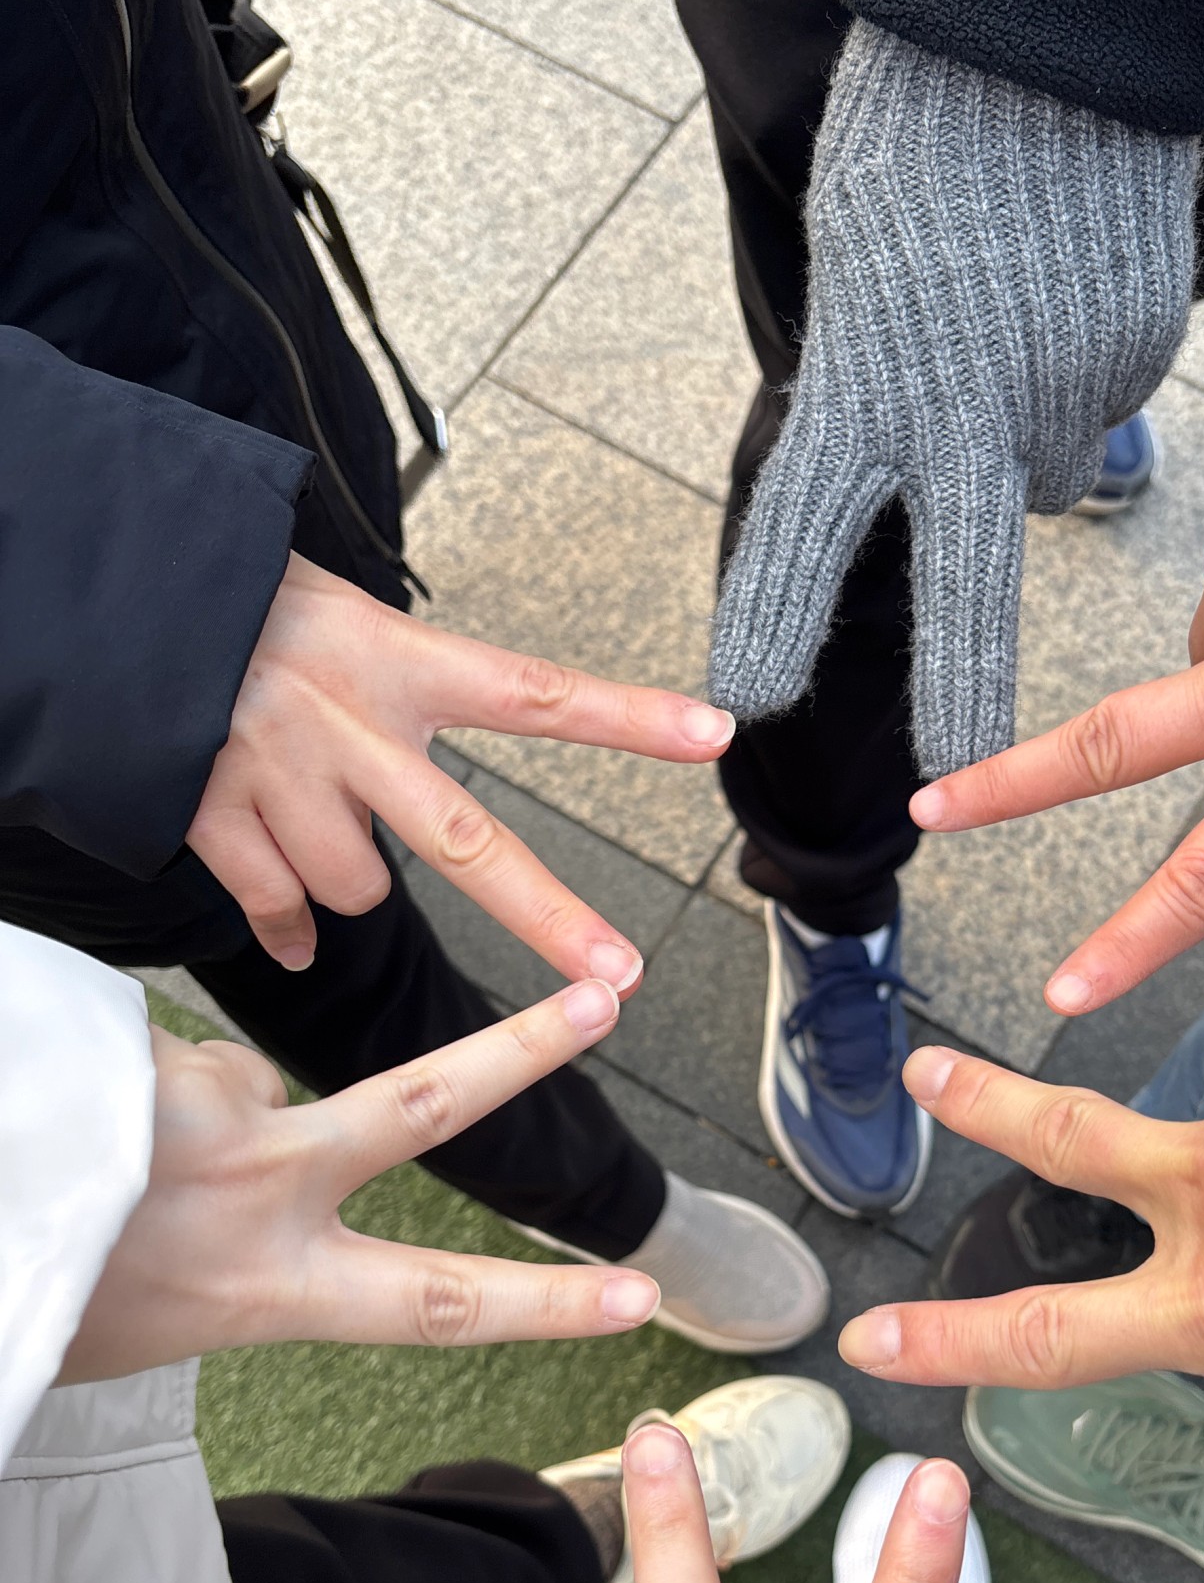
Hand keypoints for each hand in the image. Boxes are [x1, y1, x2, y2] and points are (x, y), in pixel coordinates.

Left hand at [58, 980, 659, 1381]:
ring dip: (192, 1104)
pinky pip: (161, 1059)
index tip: (640, 1292)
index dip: (551, 1301)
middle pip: (421, 1107)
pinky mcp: (144, 1060)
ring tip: (103, 1153)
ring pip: (243, 1075)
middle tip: (602, 995)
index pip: (438, 1304)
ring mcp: (202, 1117)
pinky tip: (74, 1117)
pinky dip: (128, 1083)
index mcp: (265, 1290)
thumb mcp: (157, 1319)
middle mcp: (255, 1194)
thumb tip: (270, 1135)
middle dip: (521, 1049)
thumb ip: (238, 1240)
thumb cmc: (35, 1306)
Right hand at [188, 552, 733, 974]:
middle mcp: (352, 726)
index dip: (627, 717)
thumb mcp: (344, 621)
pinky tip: (279, 905)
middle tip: (620, 976)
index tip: (714, 732)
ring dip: (342, 876)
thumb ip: (406, 698)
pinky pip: (279, 911)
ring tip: (302, 809)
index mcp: (397, 663)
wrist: (111, 607)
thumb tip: (437, 813)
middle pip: (469, 844)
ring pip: (357, 890)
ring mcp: (284, 780)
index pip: (534, 693)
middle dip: (551, 919)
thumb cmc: (244, 610)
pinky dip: (284, 924)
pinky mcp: (217, 821)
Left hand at [709, 21, 1195, 777]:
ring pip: (1041, 472)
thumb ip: (871, 381)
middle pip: (963, 589)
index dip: (772, 619)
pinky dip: (1079, 366)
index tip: (743, 698)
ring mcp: (1062, 392)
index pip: (802, 532)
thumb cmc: (923, 135)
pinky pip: (1099, 397)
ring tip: (1009, 327)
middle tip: (954, 766)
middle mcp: (965, 413)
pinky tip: (1064, 289)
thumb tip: (916, 452)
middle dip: (961, 693)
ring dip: (1022, 438)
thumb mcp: (856, 267)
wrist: (1049, 36)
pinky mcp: (1135, 360)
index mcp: (863, 384)